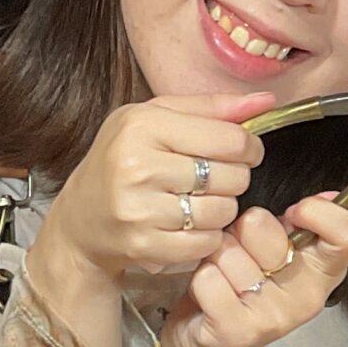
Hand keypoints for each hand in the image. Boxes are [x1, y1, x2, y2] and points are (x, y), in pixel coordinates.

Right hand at [32, 93, 265, 286]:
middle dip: (234, 178)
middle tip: (216, 179)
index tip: (244, 152)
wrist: (81, 220)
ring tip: (200, 201)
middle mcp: (137, 166)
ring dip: (221, 209)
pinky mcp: (143, 245)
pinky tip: (189, 225)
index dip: (250, 147)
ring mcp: (138, 209)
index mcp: (143, 126)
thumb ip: (212, 108)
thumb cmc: (124, 160)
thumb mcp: (156, 119)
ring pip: (222, 211)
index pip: (231, 138)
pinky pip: (206, 242)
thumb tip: (266, 101)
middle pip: (231, 176)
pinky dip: (208, 236)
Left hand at [162, 194, 347, 346]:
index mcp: (322, 272)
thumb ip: (297, 225)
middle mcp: (305, 297)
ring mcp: (273, 318)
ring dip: (216, 259)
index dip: (318, 212)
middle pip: (267, 229)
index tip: (294, 213)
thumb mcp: (275, 252)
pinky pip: (208, 278)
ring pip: (228, 252)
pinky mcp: (236, 332)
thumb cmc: (243, 287)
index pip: (347, 235)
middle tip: (243, 254)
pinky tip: (209, 295)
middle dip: (242, 232)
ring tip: (223, 278)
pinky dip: (200, 279)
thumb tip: (328, 197)